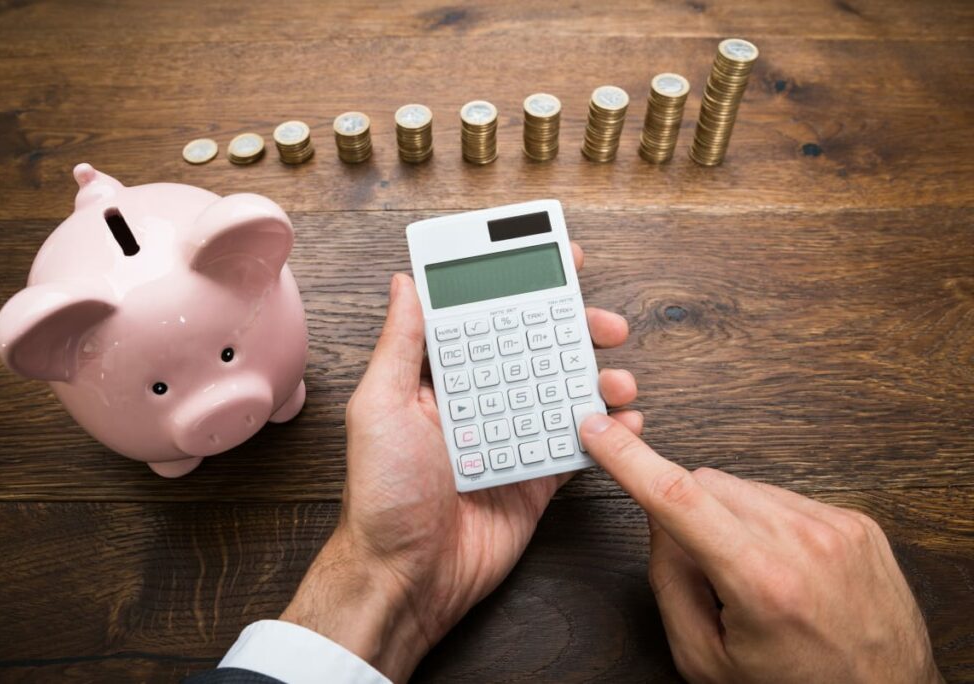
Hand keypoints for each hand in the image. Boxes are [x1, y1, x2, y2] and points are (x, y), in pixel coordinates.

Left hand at [282, 245, 638, 681]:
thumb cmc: (383, 495)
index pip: (487, 321)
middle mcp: (478, 404)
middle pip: (536, 352)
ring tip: (620, 378)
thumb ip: (402, 344)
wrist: (407, 578)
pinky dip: (607, 434)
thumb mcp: (381, 406)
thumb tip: (405, 282)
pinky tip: (626, 422)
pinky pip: (577, 448)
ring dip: (597, 380)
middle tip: (607, 323)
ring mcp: (510, 440)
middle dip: (574, 331)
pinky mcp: (535, 479)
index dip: (520, 290)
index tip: (555, 262)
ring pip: (563, 395)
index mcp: (441, 381)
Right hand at [578, 414, 942, 683]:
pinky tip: (785, 567)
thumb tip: (659, 519)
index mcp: (762, 582)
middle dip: (688, 513)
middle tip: (706, 570)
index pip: (677, 498)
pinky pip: (785, 498)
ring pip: (744, 487)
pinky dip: (769, 524)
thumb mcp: (704, 658)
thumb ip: (669, 581)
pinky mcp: (857, 523)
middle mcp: (805, 543)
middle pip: (707, 484)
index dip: (629, 458)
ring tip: (756, 577)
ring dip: (731, 519)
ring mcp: (836, 528)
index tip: (598, 429)